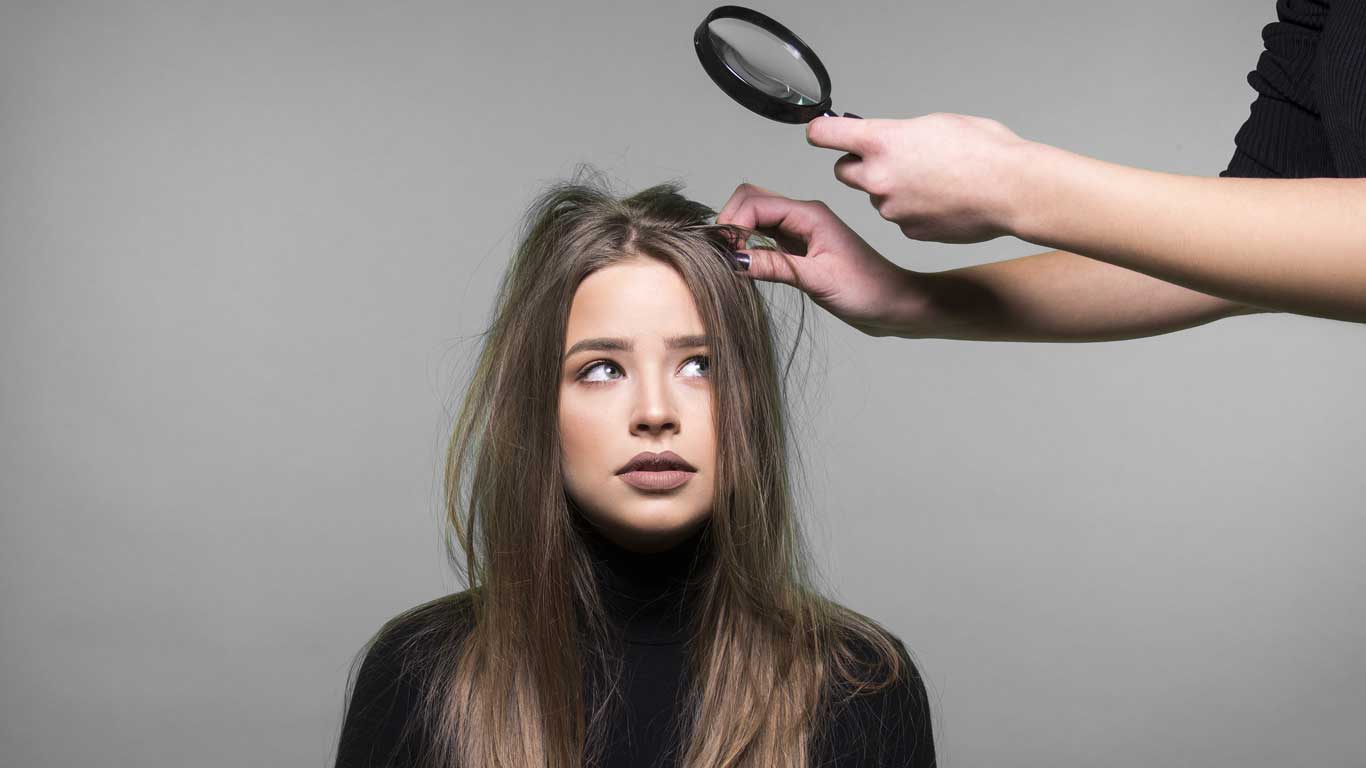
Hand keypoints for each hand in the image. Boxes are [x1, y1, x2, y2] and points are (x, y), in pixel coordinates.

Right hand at [715, 183, 927, 336]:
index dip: (732, 223)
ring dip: (737, 234)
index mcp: (810, 215)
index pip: (755, 202)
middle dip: (730, 222)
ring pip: (755, 218)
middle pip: (750, 201)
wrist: (895, 305)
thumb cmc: (868, 291)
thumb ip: (776, 266)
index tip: (724, 253)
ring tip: (730, 262)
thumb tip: (735, 258)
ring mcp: (800, 232)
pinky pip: (764, 237)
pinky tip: (746, 266)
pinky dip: (748, 246)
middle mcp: (803, 217)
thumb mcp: (819, 280)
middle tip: (723, 256)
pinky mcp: (798, 249)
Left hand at [807, 112, 1035, 243]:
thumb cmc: (984, 150)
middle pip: (843, 172)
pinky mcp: (907, 231)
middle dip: (857, 165)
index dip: (821, 131)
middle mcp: (878, 177)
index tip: (822, 131)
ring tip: (931, 181)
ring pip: (876, 197)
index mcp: (882, 141)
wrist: (1011, 190)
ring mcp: (890, 208)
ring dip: (891, 189)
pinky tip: (940, 202)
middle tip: (884, 160)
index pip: (825, 135)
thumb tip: (888, 138)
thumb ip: (901, 133)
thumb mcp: (935, 123)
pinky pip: (900, 218)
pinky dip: (913, 210)